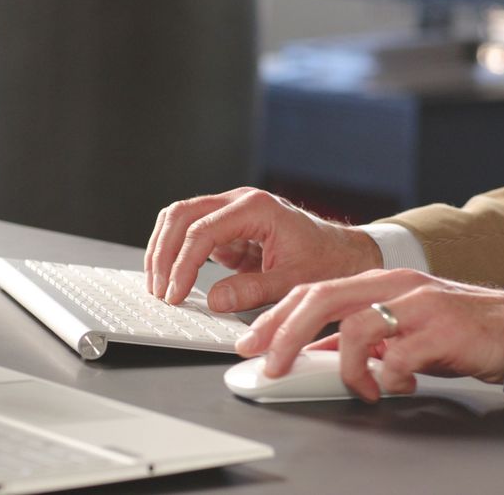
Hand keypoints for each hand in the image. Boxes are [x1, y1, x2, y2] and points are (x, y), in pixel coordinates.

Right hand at [144, 187, 382, 310]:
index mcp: (257, 208)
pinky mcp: (228, 228)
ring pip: (180, 220)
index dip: (183, 264)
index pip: (204, 230)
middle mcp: (240, 202)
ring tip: (159, 284)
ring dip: (164, 250)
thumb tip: (215, 300)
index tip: (176, 293)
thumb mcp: (293, 281)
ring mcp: (232, 212)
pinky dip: (177, 253)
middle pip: (182, 215)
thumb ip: (253, 291)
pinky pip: (192, 234)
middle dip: (164, 252)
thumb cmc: (326, 262)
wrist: (344, 254)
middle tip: (159, 289)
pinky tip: (171, 277)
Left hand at [235, 269, 503, 401]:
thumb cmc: (453, 330)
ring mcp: (415, 303)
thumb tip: (311, 356)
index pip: (311, 291)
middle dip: (286, 334)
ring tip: (362, 388)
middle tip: (271, 366)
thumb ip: (356, 339)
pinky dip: (389, 376)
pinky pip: (397, 355)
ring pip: (355, 327)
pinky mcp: (440, 328)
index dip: (276, 318)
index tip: (252, 344)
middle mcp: (391, 285)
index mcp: (375, 282)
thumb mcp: (396, 329)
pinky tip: (398, 384)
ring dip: (347, 368)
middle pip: (321, 299)